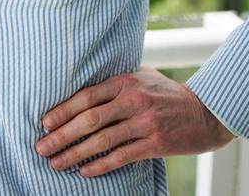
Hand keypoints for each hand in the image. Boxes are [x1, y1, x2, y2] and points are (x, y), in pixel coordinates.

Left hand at [35, 66, 233, 176]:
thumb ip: (116, 82)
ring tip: (57, 163)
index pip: (86, 96)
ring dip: (75, 153)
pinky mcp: (156, 143)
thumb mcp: (143, 76)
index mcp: (125, 81)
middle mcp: (133, 100)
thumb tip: (82, 87)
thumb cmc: (168, 94)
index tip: (44, 123)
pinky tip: (85, 171)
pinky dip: (101, 164)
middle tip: (41, 147)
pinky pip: (122, 156)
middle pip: (89, 119)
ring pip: (102, 140)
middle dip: (62, 135)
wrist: (207, 112)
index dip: (62, 110)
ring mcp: (145, 122)